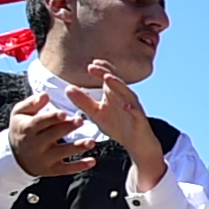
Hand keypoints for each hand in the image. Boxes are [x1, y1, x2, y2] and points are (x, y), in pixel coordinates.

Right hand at [8, 92, 98, 178]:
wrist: (15, 156)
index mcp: (27, 128)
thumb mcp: (20, 114)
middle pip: (52, 135)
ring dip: (77, 147)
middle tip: (81, 121)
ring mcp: (43, 158)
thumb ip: (32, 103)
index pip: (40, 122)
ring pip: (61, 153)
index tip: (64, 113)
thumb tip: (45, 95)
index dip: (52, 118)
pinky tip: (92, 161)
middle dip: (66, 128)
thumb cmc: (23, 128)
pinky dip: (79, 166)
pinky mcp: (51, 170)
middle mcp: (34, 144)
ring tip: (91, 142)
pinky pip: (66, 169)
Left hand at [65, 63, 165, 187]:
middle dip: (105, 73)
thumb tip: (68, 88)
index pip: (108, 77)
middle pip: (116, 82)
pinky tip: (126, 106)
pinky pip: (136, 113)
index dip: (100, 70)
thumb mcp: (97, 114)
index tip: (89, 65)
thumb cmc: (118, 126)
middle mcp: (125, 98)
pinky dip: (132, 108)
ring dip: (118, 85)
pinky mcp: (140, 120)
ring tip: (108, 79)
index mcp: (114, 94)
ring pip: (127, 94)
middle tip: (93, 66)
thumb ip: (83, 102)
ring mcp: (133, 108)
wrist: (137, 144)